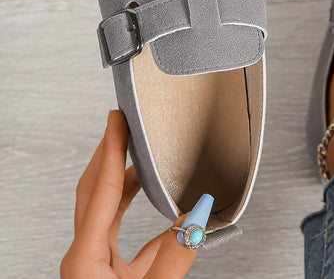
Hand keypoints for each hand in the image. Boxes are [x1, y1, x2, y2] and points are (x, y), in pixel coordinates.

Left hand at [61, 110, 197, 278]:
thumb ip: (174, 256)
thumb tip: (197, 216)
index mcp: (85, 258)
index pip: (102, 190)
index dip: (111, 148)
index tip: (116, 120)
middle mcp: (84, 255)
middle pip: (95, 190)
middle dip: (109, 153)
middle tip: (123, 125)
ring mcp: (93, 262)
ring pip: (107, 207)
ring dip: (125, 178)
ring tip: (142, 156)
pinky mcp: (107, 271)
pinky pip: (121, 231)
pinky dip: (140, 213)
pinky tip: (162, 211)